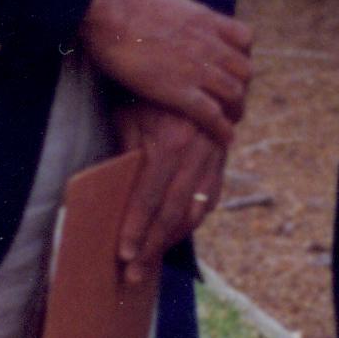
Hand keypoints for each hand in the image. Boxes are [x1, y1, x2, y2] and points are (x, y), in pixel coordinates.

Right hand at [79, 0, 250, 144]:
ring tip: (230, 121)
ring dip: (235, 110)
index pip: (245, 40)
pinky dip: (222, 129)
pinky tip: (224, 139)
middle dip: (241, 86)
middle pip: (244, 71)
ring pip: (234, 94)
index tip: (231, 67)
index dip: (241, 56)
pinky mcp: (180, 90)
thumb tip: (174, 18)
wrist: (110, 10)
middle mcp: (210, 44)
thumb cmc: (126, 1)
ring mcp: (198, 68)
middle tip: (231, 98)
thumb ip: (181, 15)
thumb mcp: (168, 0)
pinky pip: (212, 115)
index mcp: (207, 20)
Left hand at [112, 103, 227, 279]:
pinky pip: (212, 199)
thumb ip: (126, 154)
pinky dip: (193, 221)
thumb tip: (115, 194)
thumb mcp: (129, 115)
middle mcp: (198, 153)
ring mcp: (215, 156)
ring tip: (151, 262)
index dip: (136, 229)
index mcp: (172, 142)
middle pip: (174, 214)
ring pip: (196, 212)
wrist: (193, 62)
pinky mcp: (222, 157)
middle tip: (134, 275)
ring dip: (172, 241)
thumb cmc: (148, 88)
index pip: (150, 198)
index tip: (123, 255)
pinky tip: (175, 235)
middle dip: (152, 247)